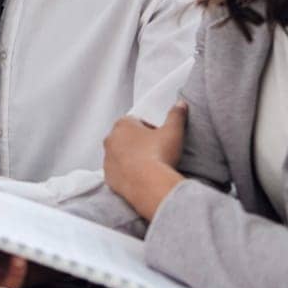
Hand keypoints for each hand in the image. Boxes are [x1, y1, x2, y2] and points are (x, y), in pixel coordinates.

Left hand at [103, 101, 187, 220]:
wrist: (148, 184)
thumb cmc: (159, 154)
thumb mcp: (173, 131)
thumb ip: (176, 115)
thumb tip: (181, 103)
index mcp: (122, 124)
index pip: (136, 122)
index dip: (149, 129)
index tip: (160, 138)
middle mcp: (110, 140)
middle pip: (126, 138)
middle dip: (139, 143)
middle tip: (155, 152)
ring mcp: (107, 159)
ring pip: (119, 155)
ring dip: (131, 158)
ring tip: (149, 166)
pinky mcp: (108, 176)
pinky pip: (117, 172)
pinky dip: (126, 173)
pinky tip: (140, 178)